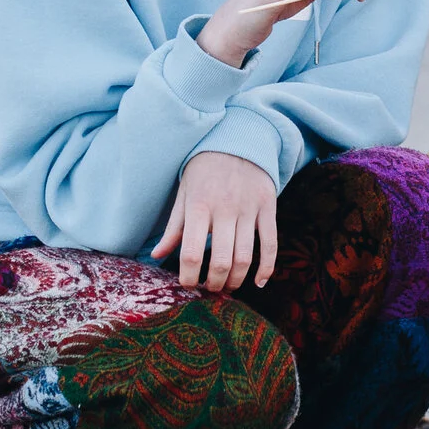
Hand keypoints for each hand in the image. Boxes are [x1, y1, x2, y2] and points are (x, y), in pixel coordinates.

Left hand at [152, 151, 277, 291]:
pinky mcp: (268, 207)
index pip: (192, 253)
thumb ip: (173, 228)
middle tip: (210, 289)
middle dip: (215, 283)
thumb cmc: (204, 171)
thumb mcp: (184, 195)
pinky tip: (259, 282)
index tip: (189, 285)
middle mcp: (224, 209)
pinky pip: (271, 243)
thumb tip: (158, 256)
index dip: (189, 277)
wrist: (236, 140)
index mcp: (199, 207)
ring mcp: (249, 208)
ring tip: (228, 286)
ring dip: (237, 279)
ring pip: (246, 256)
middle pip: (222, 260)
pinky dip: (267, 267)